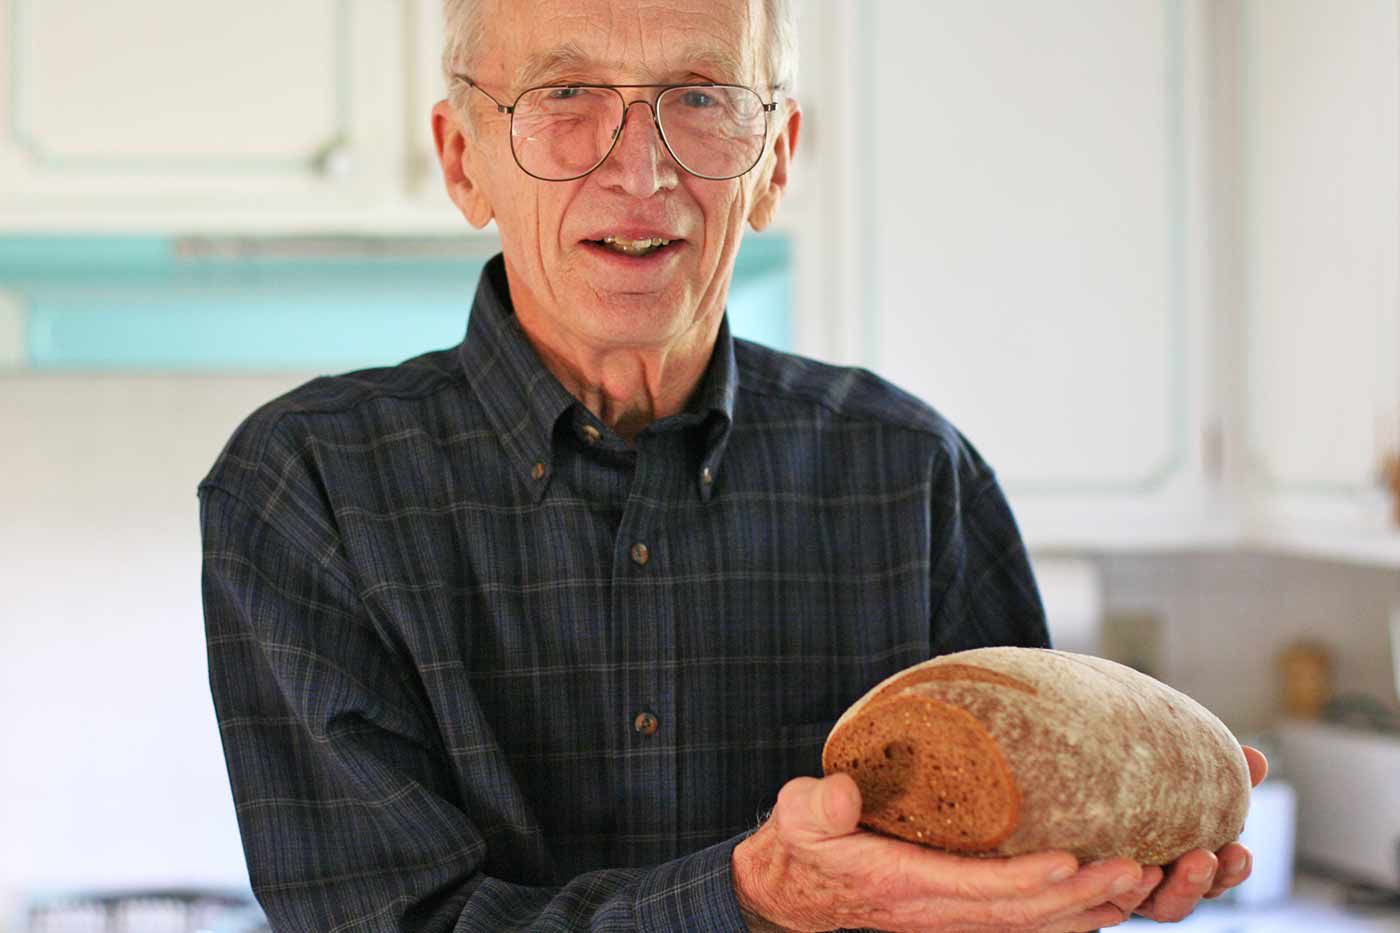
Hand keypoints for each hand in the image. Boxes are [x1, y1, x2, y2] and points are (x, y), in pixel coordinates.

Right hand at [732, 772, 1145, 932]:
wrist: (798, 891)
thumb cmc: (804, 845)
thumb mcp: (801, 819)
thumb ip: (818, 806)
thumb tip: (840, 792)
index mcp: (906, 887)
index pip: (977, 890)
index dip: (1026, 881)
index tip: (1071, 860)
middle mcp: (942, 912)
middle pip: (1026, 916)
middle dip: (1085, 895)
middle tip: (1140, 867)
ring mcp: (960, 917)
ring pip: (1039, 925)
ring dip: (1096, 907)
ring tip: (1151, 879)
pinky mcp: (969, 911)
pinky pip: (1034, 921)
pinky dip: (1078, 912)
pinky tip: (1116, 895)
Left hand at [1102, 744, 1269, 924]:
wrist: (1084, 783)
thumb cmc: (1143, 782)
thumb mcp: (1179, 776)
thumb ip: (1218, 774)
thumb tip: (1256, 759)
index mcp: (1190, 859)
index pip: (1222, 873)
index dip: (1234, 868)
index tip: (1239, 849)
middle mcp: (1165, 883)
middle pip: (1194, 894)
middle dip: (1202, 881)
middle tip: (1205, 858)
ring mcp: (1134, 892)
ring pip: (1160, 905)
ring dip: (1167, 889)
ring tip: (1160, 869)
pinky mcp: (1103, 893)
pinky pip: (1117, 900)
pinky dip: (1126, 889)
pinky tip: (1128, 869)